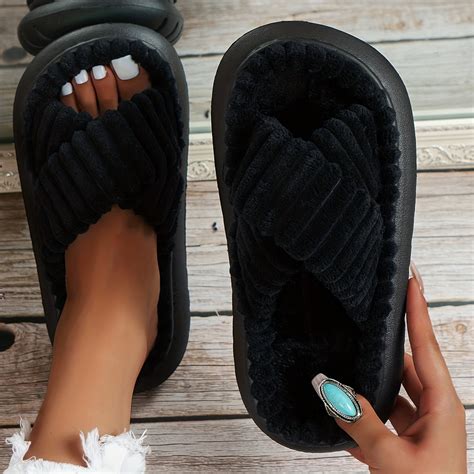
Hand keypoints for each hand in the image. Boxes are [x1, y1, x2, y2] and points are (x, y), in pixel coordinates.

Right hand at [338, 276, 466, 472]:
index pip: (425, 345)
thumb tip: (329, 386)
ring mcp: (419, 429)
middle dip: (377, 349)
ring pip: (386, 394)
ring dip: (363, 388)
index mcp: (442, 406)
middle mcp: (433, 411)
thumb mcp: (390, 459)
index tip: (411, 278)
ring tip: (337, 370)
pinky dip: (360, 418)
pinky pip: (379, 420)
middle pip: (401, 365)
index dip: (417, 309)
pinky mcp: (404, 445)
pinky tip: (338, 418)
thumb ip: (359, 419)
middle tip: (358, 322)